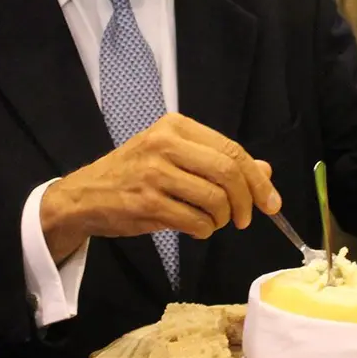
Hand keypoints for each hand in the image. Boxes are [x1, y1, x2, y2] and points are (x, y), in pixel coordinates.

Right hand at [40, 114, 281, 262]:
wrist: (85, 195)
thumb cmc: (134, 174)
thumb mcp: (175, 157)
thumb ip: (218, 161)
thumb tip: (265, 171)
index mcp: (175, 126)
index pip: (231, 150)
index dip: (257, 179)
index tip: (271, 201)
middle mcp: (165, 144)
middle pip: (227, 172)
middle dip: (246, 200)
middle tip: (246, 218)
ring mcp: (154, 174)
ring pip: (214, 199)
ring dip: (222, 219)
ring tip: (213, 222)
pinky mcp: (146, 203)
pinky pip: (195, 221)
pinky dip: (204, 230)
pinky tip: (195, 228)